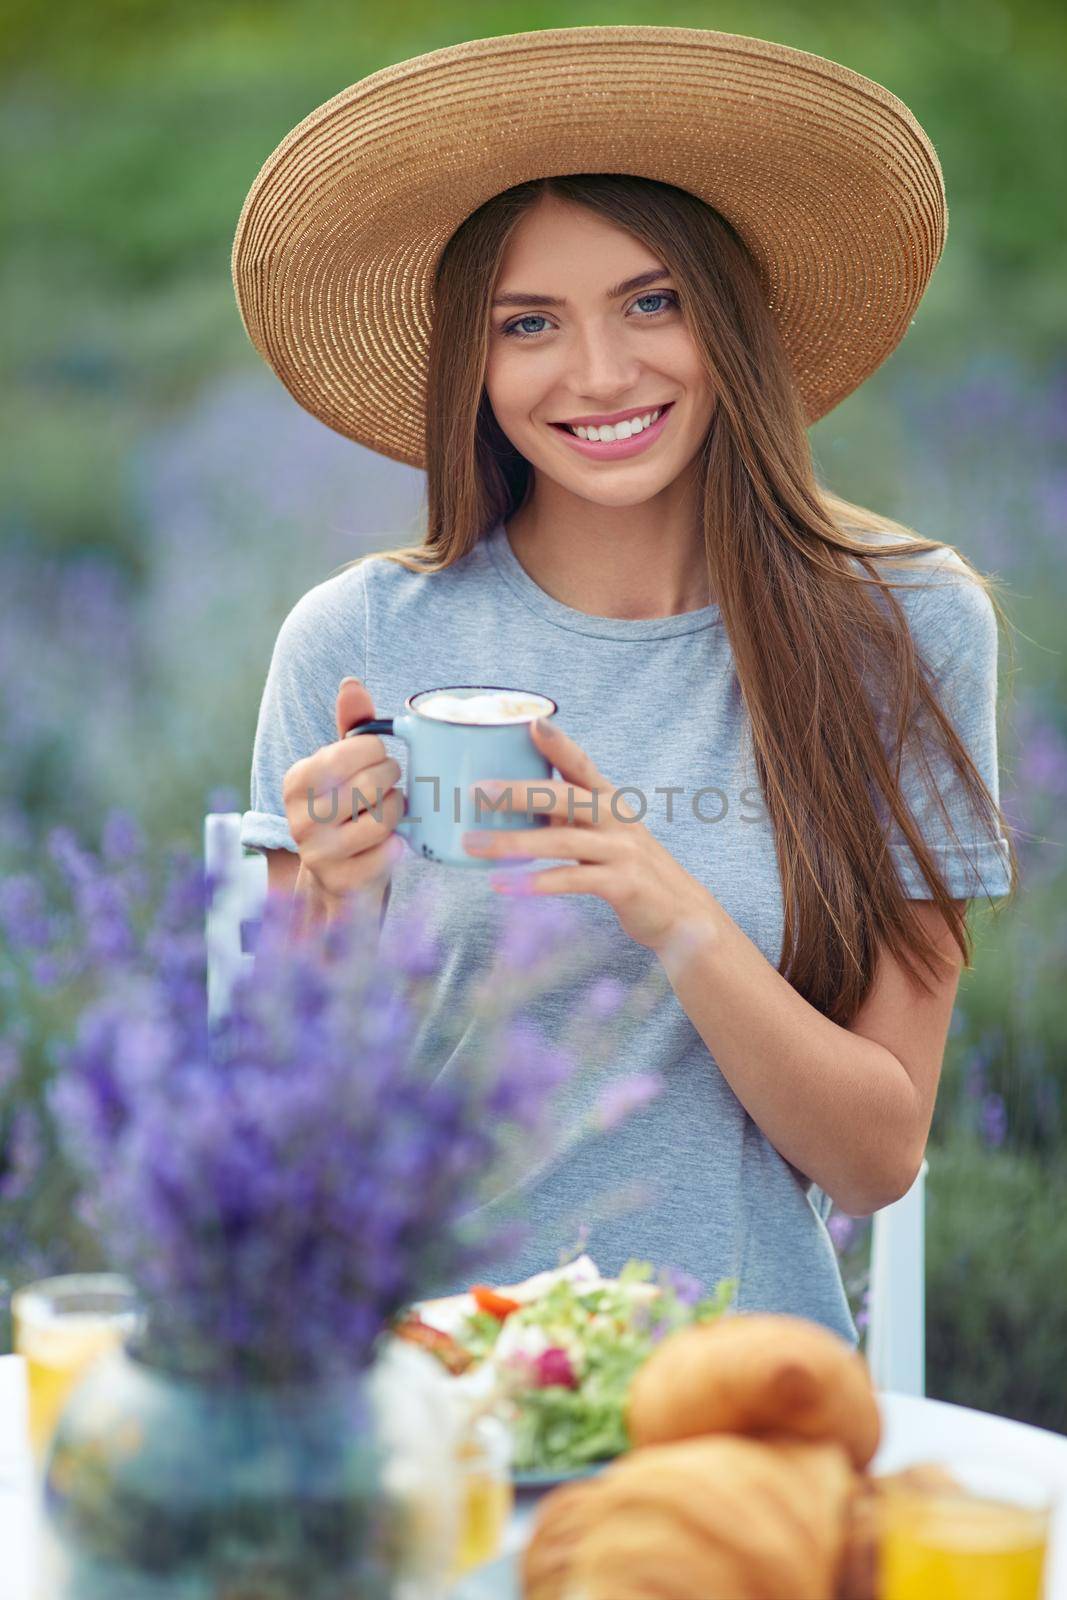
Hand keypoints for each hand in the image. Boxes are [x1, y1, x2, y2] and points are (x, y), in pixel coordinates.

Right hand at [283, 677, 404, 915]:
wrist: (337, 880)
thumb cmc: (346, 811)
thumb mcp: (344, 768)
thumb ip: (352, 726)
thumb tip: (351, 684)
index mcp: (296, 781)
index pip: (356, 749)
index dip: (379, 752)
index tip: (376, 760)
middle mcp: (299, 817)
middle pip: (372, 782)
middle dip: (392, 780)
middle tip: (390, 785)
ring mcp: (318, 853)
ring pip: (382, 818)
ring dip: (397, 812)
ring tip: (390, 811)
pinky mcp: (341, 881)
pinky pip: (388, 854)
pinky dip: (398, 846)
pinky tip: (391, 844)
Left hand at [462, 717, 719, 957]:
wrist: (682, 913)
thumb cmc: (627, 869)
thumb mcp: (601, 836)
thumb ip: (565, 820)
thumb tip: (506, 809)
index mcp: (610, 800)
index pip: (581, 764)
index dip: (558, 743)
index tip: (530, 722)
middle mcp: (617, 818)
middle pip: (564, 796)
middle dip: (517, 792)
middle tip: (475, 792)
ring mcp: (622, 849)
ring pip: (561, 840)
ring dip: (512, 843)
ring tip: (472, 844)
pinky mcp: (623, 883)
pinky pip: (571, 879)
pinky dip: (534, 882)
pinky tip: (502, 884)